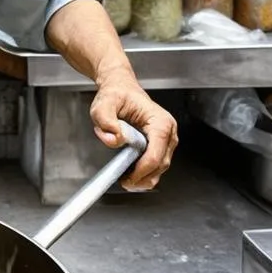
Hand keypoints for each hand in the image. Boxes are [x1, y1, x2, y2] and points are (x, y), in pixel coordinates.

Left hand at [89, 68, 177, 190]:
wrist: (121, 88)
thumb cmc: (116, 95)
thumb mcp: (103, 104)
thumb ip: (106, 121)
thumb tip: (115, 139)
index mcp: (160, 122)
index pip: (155, 154)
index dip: (142, 170)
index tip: (127, 179)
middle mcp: (168, 131)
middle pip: (161, 164)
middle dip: (144, 177)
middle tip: (125, 183)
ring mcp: (167, 139)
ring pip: (161, 167)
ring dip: (145, 177)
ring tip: (127, 182)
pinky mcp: (161, 144)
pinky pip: (157, 163)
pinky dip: (146, 172)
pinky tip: (132, 175)